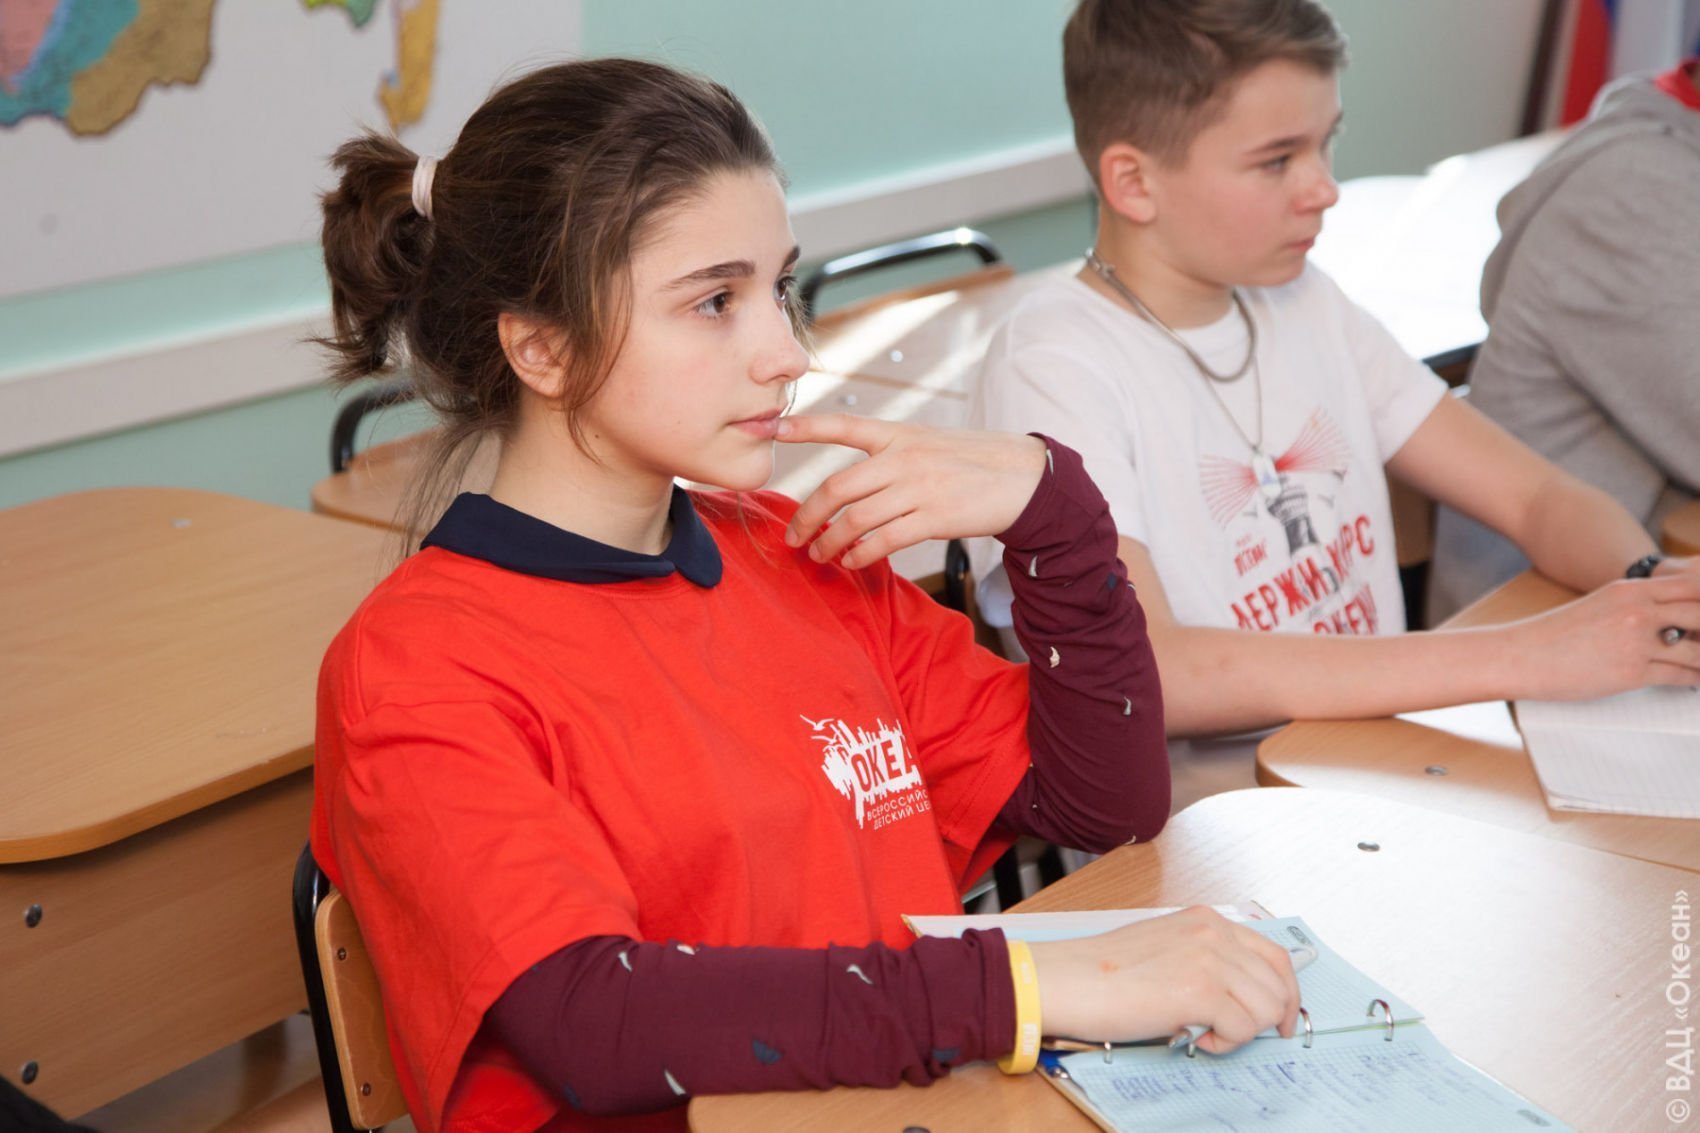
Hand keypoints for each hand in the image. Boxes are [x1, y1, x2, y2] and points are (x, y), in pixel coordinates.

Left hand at [776, 414, 1045, 568]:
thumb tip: (850, 485)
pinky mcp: (934, 517)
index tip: (776, 428)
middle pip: (837, 487)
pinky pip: (884, 541)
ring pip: (856, 519)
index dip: (808, 427)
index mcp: (899, 434)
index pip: (844, 425)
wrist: (1023, 478)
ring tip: (819, 555)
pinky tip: (853, 562)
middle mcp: (903, 458)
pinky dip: (861, 555)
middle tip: (793, 536)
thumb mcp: (928, 443)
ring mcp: (919, 488)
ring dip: (829, 543)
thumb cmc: (971, 462)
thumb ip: (890, 454)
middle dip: (807, 516)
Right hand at [1026, 906, 1301, 1054]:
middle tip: (1247, 1035)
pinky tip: (1196, 1038)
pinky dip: (1225, 1043)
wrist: (1070, 979)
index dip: (1285, 990)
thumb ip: (1204, 957)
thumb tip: (1235, 992)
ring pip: (1268, 1007)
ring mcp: (1210, 960)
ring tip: (1208, 1033)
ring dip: (1244, 1031)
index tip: (1281, 1015)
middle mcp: (1213, 934)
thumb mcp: (1165, 945)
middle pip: (1279, 983)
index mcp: (1205, 920)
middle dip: (1271, 1017)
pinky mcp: (1201, 991)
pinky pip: (1244, 1029)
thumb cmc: (1103, 970)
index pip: (1273, 954)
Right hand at [1507, 572, 1699, 698]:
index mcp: (1630, 590)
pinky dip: (1695, 679)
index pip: (1692, 586)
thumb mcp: (1603, 605)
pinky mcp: (1632, 672)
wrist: (1524, 656)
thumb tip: (1675, 617)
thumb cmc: (1558, 634)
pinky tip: (1696, 679)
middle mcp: (1637, 612)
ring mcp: (1635, 642)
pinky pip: (1680, 676)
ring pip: (1697, 651)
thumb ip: (1639, 605)